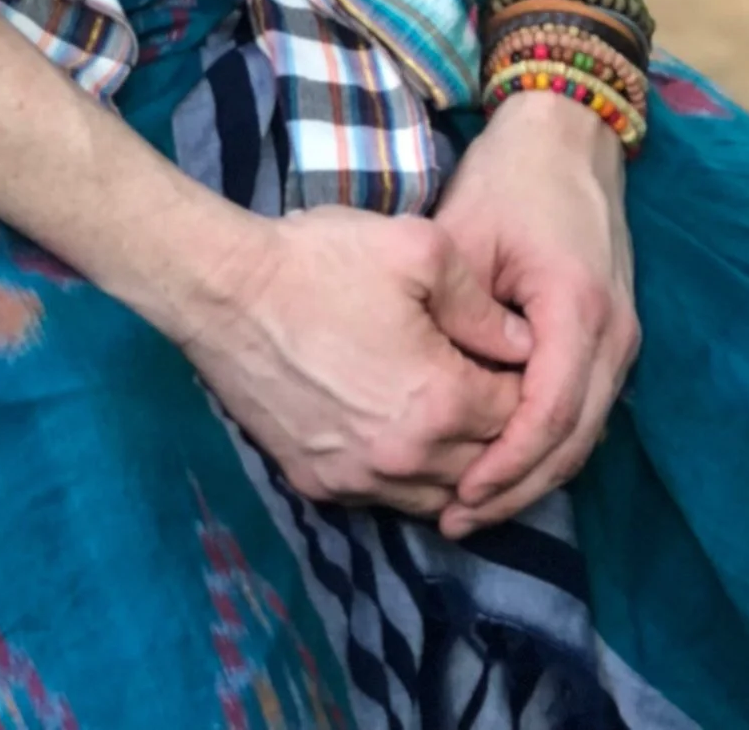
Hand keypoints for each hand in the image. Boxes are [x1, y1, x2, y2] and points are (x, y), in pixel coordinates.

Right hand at [173, 203, 530, 516]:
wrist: (225, 290)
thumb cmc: (319, 262)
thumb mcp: (418, 250)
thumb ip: (482, 303)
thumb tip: (523, 344)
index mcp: (441, 401)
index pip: (519, 415)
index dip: (522, 382)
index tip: (511, 354)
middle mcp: (407, 459)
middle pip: (486, 466)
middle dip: (497, 429)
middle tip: (484, 383)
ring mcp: (358, 480)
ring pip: (439, 496)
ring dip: (456, 463)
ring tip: (447, 412)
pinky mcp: (318, 484)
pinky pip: (385, 499)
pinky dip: (405, 476)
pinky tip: (398, 434)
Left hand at [430, 93, 638, 536]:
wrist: (568, 132)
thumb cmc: (509, 177)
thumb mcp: (464, 236)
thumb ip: (456, 312)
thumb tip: (435, 386)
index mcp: (576, 310)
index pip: (548, 414)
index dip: (506, 465)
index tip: (458, 495)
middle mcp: (613, 336)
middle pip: (574, 440)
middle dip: (518, 488)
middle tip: (457, 519)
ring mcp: (622, 339)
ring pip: (586, 433)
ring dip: (535, 474)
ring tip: (474, 505)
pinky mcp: (614, 336)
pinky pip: (586, 407)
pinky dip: (550, 442)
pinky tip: (506, 460)